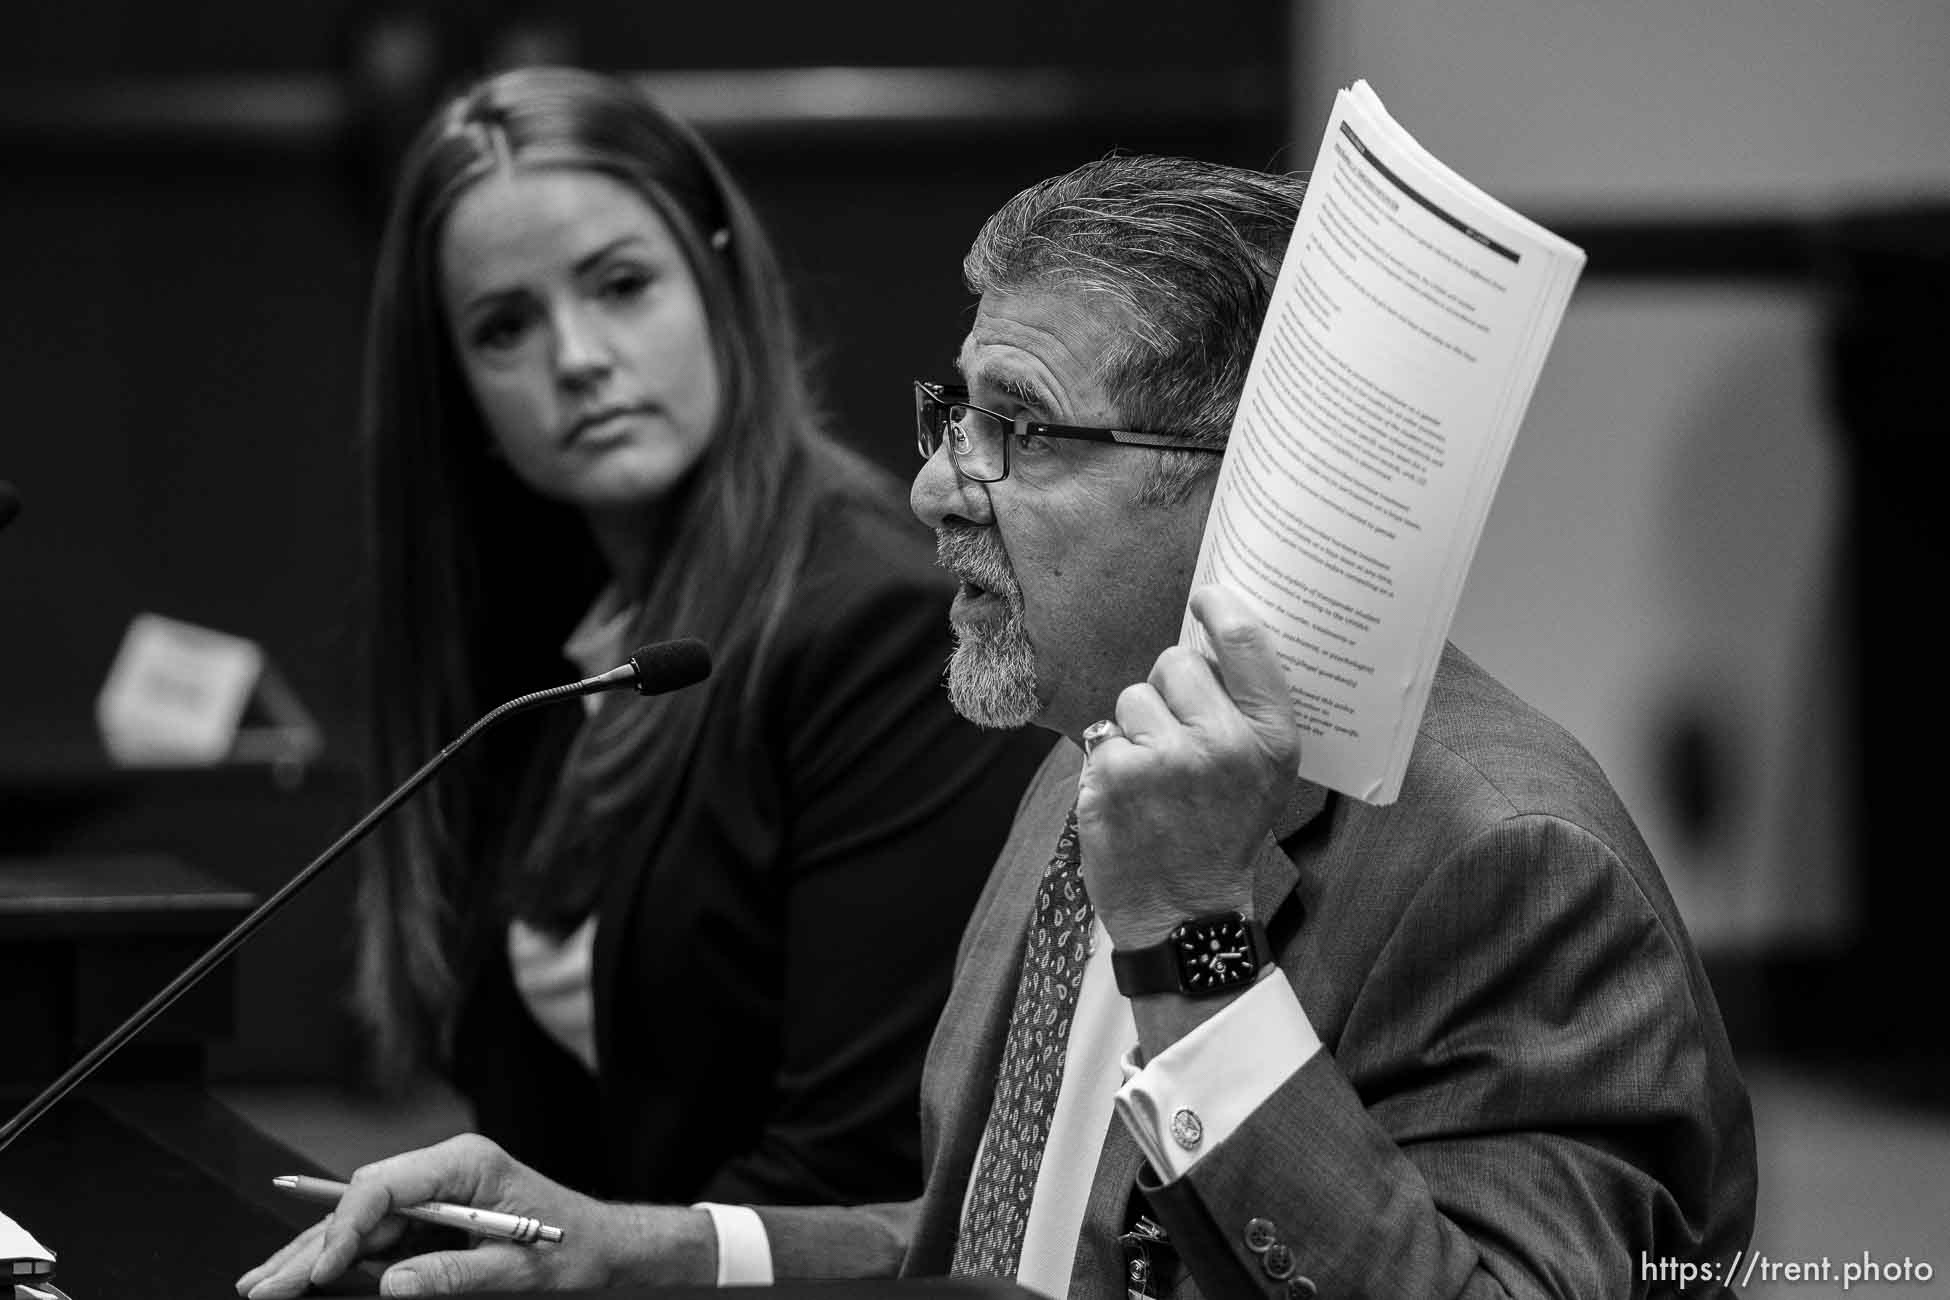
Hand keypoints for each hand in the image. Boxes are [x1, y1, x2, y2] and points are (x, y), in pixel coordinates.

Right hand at [234, 1134, 715, 1296]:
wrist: (603, 1247)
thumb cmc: (574, 1249)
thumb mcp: (521, 1269)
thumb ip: (457, 1274)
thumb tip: (391, 1285)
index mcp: (466, 1163)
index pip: (384, 1185)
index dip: (344, 1229)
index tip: (316, 1272)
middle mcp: (443, 1170)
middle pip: (359, 1205)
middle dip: (309, 1247)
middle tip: (262, 1289)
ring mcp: (433, 1193)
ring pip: (357, 1224)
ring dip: (310, 1256)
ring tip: (260, 1286)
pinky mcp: (429, 1218)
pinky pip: (374, 1239)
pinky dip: (335, 1261)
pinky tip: (298, 1275)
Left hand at [1075, 585, 1299, 950]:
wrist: (1185, 915)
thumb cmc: (1222, 834)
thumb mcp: (1264, 775)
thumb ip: (1246, 710)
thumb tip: (1211, 636)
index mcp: (1271, 738)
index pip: (1246, 643)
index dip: (1221, 608)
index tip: (1207, 597)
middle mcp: (1224, 743)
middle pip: (1178, 661)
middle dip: (1171, 691)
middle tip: (1179, 742)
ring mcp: (1166, 758)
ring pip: (1134, 696)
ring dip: (1136, 729)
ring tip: (1156, 778)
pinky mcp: (1114, 774)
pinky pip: (1103, 734)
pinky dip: (1109, 762)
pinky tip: (1130, 798)